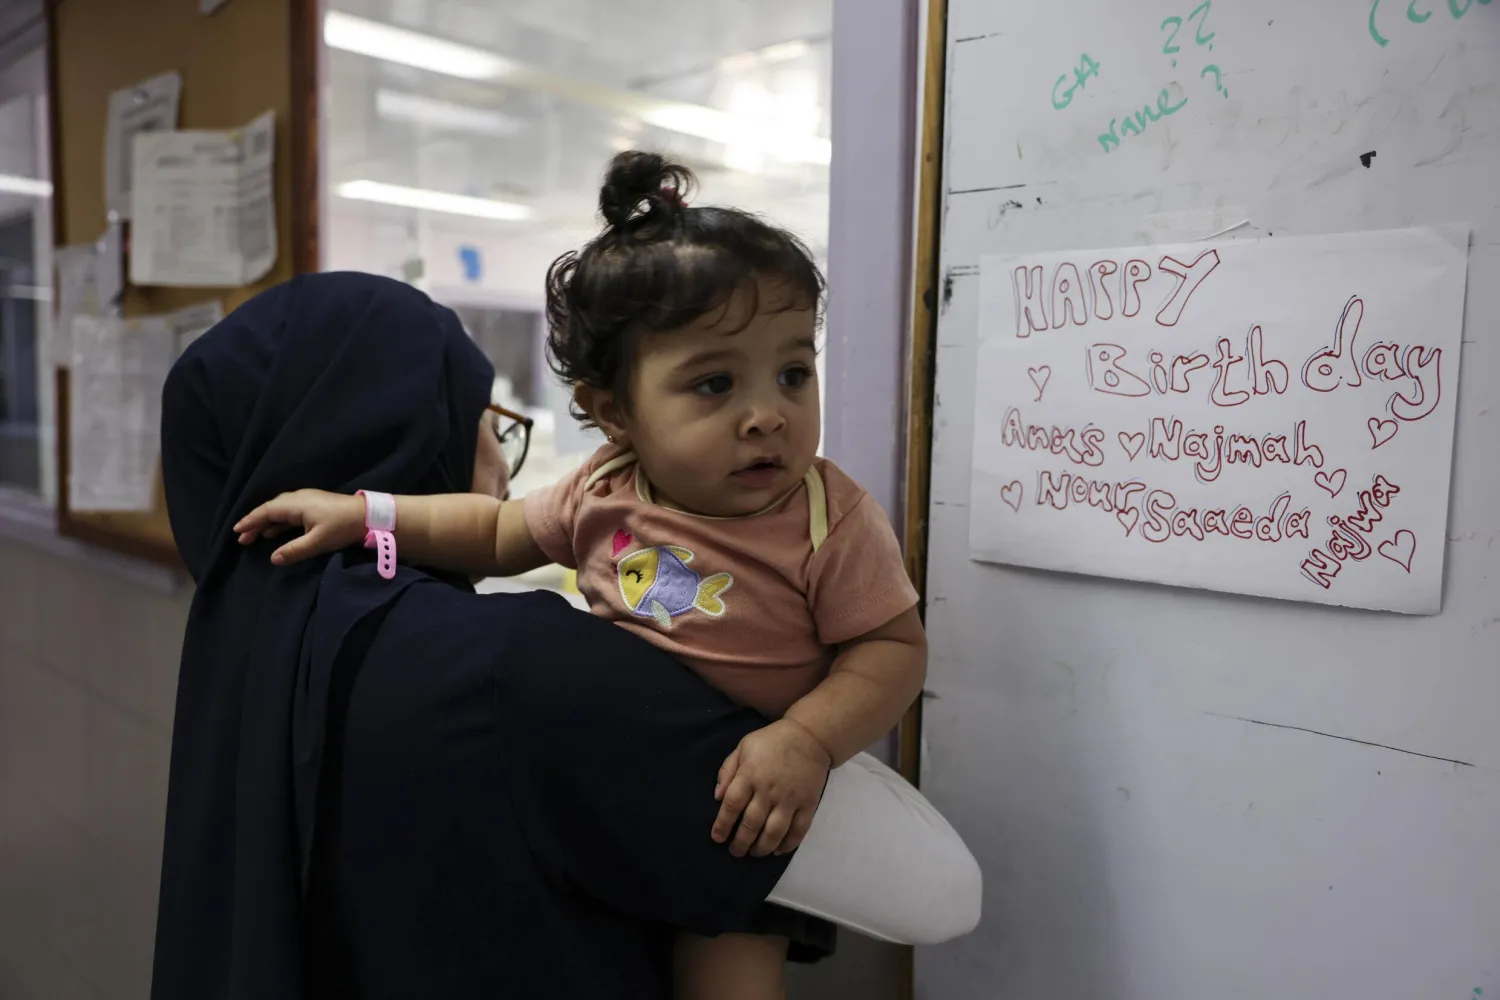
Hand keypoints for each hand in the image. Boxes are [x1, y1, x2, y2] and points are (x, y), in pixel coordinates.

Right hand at [233, 489, 366, 564]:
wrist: (369, 516)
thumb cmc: (343, 526)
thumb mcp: (318, 541)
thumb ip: (294, 550)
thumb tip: (273, 558)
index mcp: (296, 504)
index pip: (266, 511)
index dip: (250, 520)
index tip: (236, 531)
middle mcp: (298, 498)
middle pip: (270, 509)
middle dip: (255, 523)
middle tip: (242, 538)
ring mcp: (307, 500)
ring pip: (280, 511)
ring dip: (267, 523)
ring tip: (254, 537)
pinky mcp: (315, 505)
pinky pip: (289, 512)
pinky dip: (279, 522)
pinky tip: (275, 532)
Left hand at [711, 719, 830, 858]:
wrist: (809, 736)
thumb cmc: (771, 741)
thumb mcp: (743, 747)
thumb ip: (727, 771)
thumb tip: (717, 797)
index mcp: (750, 774)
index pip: (732, 805)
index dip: (722, 824)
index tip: (717, 838)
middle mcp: (768, 789)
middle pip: (751, 823)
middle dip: (740, 842)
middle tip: (735, 851)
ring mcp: (790, 799)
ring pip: (774, 832)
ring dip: (762, 848)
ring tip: (754, 853)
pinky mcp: (808, 804)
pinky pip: (798, 830)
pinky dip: (787, 845)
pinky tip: (777, 850)